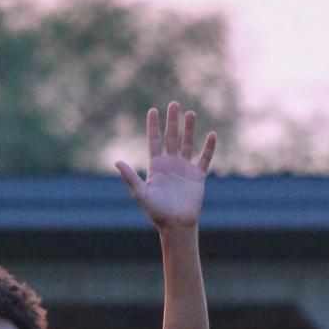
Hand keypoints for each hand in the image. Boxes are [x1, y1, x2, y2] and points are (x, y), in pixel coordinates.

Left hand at [115, 103, 216, 233]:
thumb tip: (116, 161)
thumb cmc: (156, 212)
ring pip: (187, 144)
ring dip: (189, 129)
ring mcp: (185, 169)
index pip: (154, 141)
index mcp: (156, 166)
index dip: (153, 126)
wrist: (176, 224)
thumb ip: (130, 177)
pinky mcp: (197, 176)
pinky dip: (208, 148)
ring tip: (190, 113)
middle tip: (174, 104)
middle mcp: (170, 164)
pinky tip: (212, 134)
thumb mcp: (141, 193)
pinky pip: (204, 159)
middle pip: (171, 138)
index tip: (153, 110)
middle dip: (172, 121)